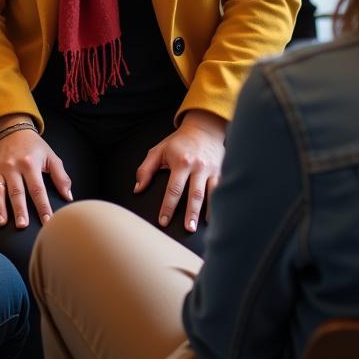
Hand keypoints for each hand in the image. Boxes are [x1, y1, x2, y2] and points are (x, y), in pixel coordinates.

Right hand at [0, 116, 72, 228]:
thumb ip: (61, 176)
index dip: (43, 206)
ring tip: (2, 223)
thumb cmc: (33, 146)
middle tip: (22, 226)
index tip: (48, 221)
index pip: (38, 189)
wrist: (10, 128)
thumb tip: (68, 197)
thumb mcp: (50, 156)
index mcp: (30, 163)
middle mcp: (12, 166)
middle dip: (19, 210)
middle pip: (16, 191)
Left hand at [134, 110, 226, 232]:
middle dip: (191, 213)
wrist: (204, 128)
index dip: (168, 207)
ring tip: (202, 228)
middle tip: (187, 229)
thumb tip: (138, 189)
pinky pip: (221, 189)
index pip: (173, 189)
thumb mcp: (158, 151)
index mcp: (180, 162)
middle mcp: (197, 166)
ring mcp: (211, 169)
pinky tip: (216, 217)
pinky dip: (219, 203)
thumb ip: (146, 169)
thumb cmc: (178, 142)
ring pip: (210, 194)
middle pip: (194, 194)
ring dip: (206, 212)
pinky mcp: (221, 171)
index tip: (163, 222)